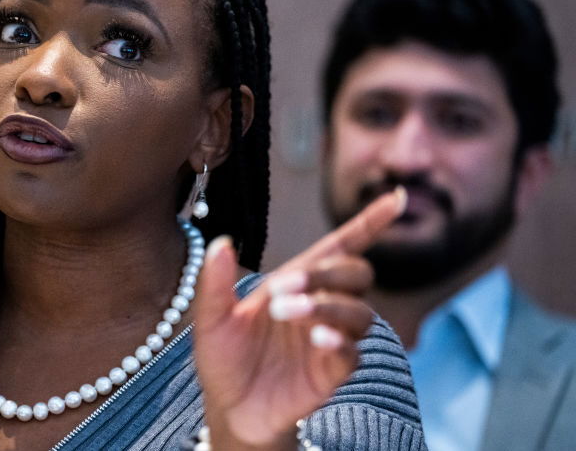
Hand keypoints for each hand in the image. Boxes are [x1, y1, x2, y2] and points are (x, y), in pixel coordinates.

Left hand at [193, 187, 405, 449]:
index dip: (369, 223)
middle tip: (284, 288)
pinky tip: (317, 337)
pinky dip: (338, 340)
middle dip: (329, 273)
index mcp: (296, 282)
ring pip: (360, 312)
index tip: (396, 198)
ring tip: (289, 312)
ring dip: (328, 305)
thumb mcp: (210, 318)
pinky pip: (353, 351)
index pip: (340, 246)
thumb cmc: (223, 357)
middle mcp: (321, 305)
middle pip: (357, 274)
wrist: (227, 408)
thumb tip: (221, 242)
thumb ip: (215, 283)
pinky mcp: (333, 372)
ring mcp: (330, 338)